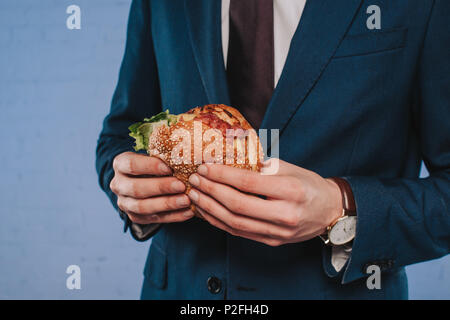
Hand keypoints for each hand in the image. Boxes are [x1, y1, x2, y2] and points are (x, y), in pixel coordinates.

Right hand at [110, 152, 193, 223]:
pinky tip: (189, 211)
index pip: (131, 165)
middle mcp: (118, 185)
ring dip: (167, 204)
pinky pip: (154, 219)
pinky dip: (174, 216)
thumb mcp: (154, 154)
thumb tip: (185, 150)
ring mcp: (125, 203)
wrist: (146, 181)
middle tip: (181, 186)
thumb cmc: (154, 163)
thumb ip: (165, 154)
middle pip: (136, 189)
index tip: (169, 168)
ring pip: (143, 207)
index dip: (150, 166)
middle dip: (160, 187)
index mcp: (120, 164)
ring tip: (186, 200)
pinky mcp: (135, 217)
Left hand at [187, 159, 342, 245]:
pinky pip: (239, 233)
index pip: (248, 183)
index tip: (204, 167)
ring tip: (195, 195)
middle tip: (194, 180)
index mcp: (291, 191)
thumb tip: (227, 156)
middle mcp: (285, 214)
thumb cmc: (308, 185)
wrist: (329, 211)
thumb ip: (260, 164)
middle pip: (238, 205)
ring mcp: (278, 232)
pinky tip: (207, 210)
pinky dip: (219, 222)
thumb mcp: (289, 167)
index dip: (222, 175)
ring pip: (235, 223)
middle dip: (211, 191)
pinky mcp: (271, 242)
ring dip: (210, 209)